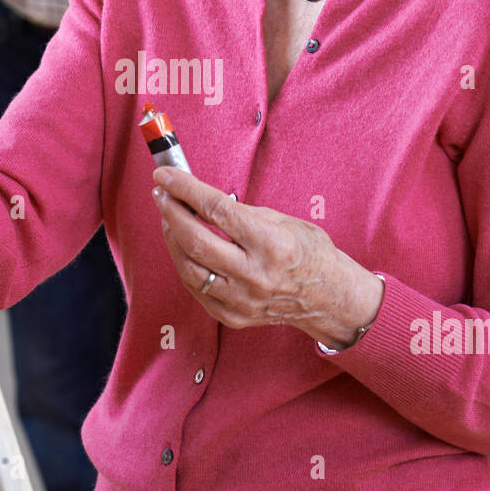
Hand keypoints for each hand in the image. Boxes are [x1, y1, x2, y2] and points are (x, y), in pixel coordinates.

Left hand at [151, 166, 383, 343]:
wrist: (328, 297)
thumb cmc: (308, 252)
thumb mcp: (283, 221)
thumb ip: (242, 214)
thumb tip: (200, 199)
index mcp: (271, 243)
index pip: (217, 210)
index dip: (186, 189)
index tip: (166, 174)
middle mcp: (255, 274)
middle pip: (196, 241)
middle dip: (171, 212)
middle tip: (161, 193)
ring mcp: (242, 299)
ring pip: (189, 268)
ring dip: (172, 238)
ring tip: (169, 217)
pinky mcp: (233, 316)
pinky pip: (196, 289)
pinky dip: (185, 263)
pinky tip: (182, 246)